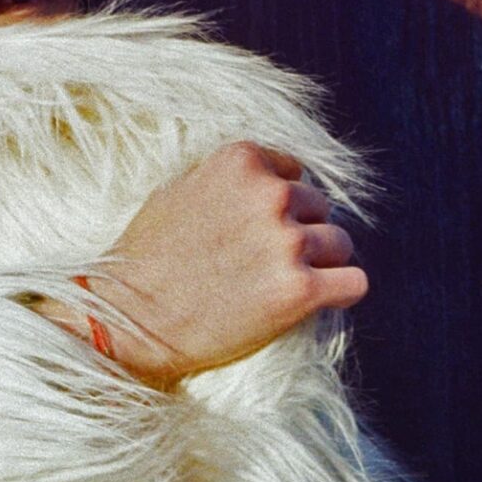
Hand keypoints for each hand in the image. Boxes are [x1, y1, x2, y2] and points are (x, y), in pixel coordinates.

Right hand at [37, 142, 363, 387]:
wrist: (128, 319)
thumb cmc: (144, 258)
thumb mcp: (178, 190)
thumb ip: (227, 180)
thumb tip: (270, 180)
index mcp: (241, 162)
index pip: (293, 171)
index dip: (277, 203)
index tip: (256, 229)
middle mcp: (270, 195)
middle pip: (319, 207)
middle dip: (298, 232)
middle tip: (263, 263)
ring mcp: (286, 243)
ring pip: (340, 244)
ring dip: (319, 263)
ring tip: (282, 284)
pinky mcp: (299, 291)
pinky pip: (353, 282)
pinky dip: (340, 291)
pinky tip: (316, 301)